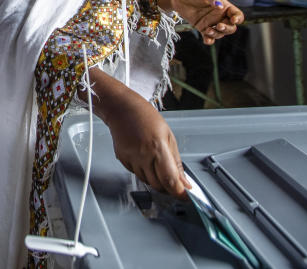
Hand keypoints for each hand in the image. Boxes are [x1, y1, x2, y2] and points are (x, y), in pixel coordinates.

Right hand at [89, 69, 188, 196]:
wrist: (121, 109)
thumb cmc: (145, 116)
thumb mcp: (168, 135)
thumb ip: (176, 161)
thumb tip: (183, 181)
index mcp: (157, 147)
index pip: (170, 179)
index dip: (179, 192)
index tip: (186, 196)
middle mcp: (143, 155)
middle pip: (158, 185)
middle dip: (169, 187)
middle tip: (176, 183)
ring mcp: (131, 159)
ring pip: (147, 182)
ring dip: (157, 180)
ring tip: (160, 166)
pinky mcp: (123, 160)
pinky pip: (137, 174)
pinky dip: (145, 172)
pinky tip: (146, 160)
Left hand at [154, 0, 243, 44]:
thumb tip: (220, 7)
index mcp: (224, 6)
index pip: (237, 15)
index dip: (238, 18)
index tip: (233, 19)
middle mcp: (220, 15)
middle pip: (231, 27)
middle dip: (227, 29)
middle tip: (218, 26)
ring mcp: (211, 22)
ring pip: (220, 34)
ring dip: (216, 34)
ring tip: (207, 30)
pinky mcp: (201, 27)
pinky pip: (209, 37)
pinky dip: (209, 40)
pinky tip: (207, 39)